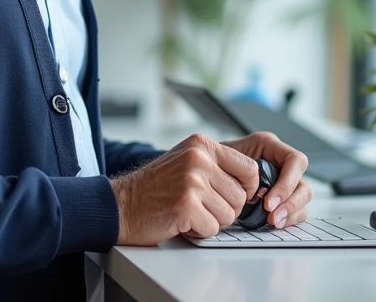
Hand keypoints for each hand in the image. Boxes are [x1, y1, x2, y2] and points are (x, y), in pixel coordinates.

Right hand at [109, 133, 260, 244]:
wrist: (122, 204)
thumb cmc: (155, 187)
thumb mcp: (187, 160)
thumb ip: (217, 165)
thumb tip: (253, 181)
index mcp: (202, 145)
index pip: (250, 168)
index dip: (247, 188)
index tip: (232, 195)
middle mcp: (199, 159)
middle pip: (241, 196)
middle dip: (224, 208)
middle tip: (200, 206)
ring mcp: (192, 182)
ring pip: (230, 214)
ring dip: (211, 220)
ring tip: (189, 211)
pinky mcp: (186, 205)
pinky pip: (213, 228)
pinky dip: (199, 231)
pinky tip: (181, 221)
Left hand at [221, 132, 311, 229]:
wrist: (207, 174)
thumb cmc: (213, 161)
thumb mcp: (221, 158)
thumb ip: (235, 168)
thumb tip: (252, 191)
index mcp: (269, 146)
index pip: (294, 161)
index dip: (287, 182)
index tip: (268, 201)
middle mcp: (280, 162)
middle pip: (303, 183)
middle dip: (291, 203)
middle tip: (271, 216)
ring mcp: (283, 181)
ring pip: (303, 199)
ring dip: (290, 213)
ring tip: (272, 222)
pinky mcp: (281, 198)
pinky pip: (296, 211)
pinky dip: (288, 219)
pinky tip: (273, 224)